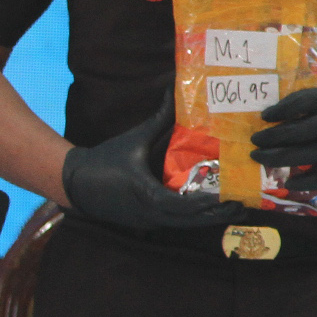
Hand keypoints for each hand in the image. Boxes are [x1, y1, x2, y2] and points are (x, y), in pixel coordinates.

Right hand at [61, 100, 240, 229]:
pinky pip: (173, 224)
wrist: (73, 181)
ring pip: (183, 226)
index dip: (206, 205)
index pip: (182, 206)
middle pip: (189, 222)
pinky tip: (211, 212)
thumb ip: (160, 118)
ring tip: (234, 210)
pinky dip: (192, 220)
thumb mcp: (135, 139)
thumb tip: (174, 89)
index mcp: (146, 194)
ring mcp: (145, 221)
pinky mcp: (143, 223)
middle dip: (216, 216)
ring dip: (207, 220)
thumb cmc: (105, 158)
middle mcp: (148, 213)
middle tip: (243, 207)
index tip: (227, 199)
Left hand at [250, 88, 316, 190]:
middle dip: (272, 137)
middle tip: (255, 141)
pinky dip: (304, 180)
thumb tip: (283, 120)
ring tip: (261, 158)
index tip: (264, 116)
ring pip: (305, 155)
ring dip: (278, 158)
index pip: (304, 101)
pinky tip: (289, 181)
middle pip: (298, 130)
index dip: (281, 109)